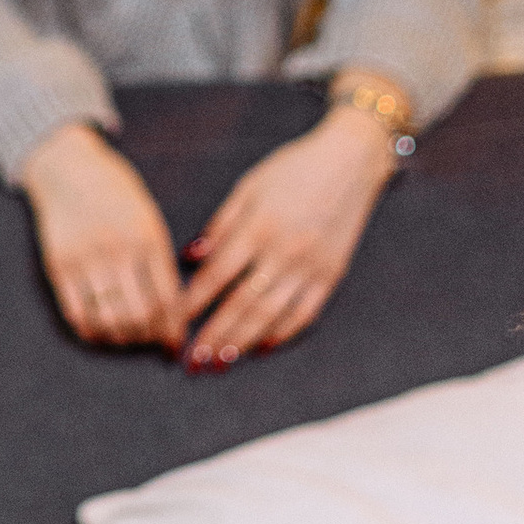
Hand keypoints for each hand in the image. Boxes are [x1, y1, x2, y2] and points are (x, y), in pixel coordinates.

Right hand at [18, 121, 184, 347]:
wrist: (67, 166)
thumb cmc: (115, 192)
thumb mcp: (147, 216)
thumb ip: (159, 259)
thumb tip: (172, 310)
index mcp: (147, 236)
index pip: (168, 298)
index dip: (173, 330)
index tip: (173, 346)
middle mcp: (118, 249)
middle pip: (141, 315)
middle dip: (148, 338)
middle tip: (150, 344)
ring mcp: (86, 257)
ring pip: (110, 319)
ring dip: (121, 338)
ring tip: (127, 338)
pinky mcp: (59, 264)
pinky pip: (77, 313)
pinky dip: (91, 332)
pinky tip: (99, 333)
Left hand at [178, 107, 395, 363]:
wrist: (350, 161)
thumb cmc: (292, 170)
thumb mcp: (248, 186)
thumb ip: (220, 224)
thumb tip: (190, 257)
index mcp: (258, 227)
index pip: (217, 275)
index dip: (193, 302)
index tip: (174, 322)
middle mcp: (284, 252)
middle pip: (242, 304)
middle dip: (214, 334)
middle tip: (193, 361)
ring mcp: (310, 267)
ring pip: (272, 315)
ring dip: (244, 342)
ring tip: (221, 361)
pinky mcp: (331, 275)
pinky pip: (305, 313)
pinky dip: (283, 332)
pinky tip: (263, 346)